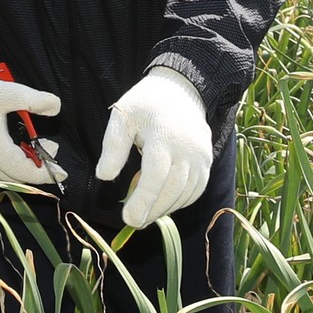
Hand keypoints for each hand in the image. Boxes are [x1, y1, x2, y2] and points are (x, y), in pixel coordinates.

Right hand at [0, 69, 62, 187]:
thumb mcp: (4, 92)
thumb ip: (34, 100)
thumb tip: (56, 108)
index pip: (26, 172)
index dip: (47, 174)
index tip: (62, 171)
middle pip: (17, 179)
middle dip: (38, 170)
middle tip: (49, 149)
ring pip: (4, 179)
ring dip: (22, 171)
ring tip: (33, 150)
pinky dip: (8, 171)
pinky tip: (14, 154)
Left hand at [94, 66, 212, 228]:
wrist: (182, 90)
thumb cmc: (146, 104)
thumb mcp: (123, 117)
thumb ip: (113, 146)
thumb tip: (105, 176)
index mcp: (164, 136)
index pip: (155, 176)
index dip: (142, 201)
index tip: (128, 218)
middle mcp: (188, 149)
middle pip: (171, 190)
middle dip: (152, 210)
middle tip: (133, 222)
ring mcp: (201, 157)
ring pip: (184, 194)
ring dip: (164, 209)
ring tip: (145, 215)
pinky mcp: (207, 163)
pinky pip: (195, 190)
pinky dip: (179, 202)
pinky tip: (162, 204)